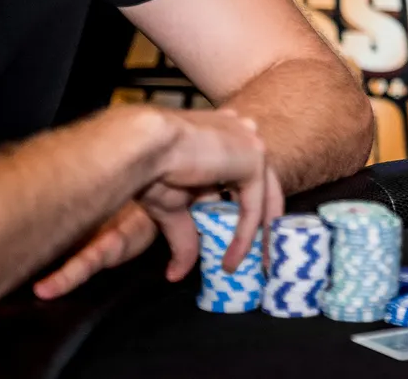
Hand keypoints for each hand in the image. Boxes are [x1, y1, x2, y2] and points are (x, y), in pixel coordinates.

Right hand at [33, 107, 283, 298]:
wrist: (143, 146)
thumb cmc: (148, 167)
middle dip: (262, 225)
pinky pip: (253, 207)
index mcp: (224, 135)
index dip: (242, 210)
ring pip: (264, 198)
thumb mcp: (172, 206)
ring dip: (260, 236)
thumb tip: (176, 274)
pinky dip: (244, 237)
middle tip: (260, 259)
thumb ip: (186, 235)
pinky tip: (231, 261)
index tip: (236, 239)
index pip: (241, 176)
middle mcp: (242, 134)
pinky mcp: (253, 160)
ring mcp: (251, 144)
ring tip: (256, 266)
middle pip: (261, 187)